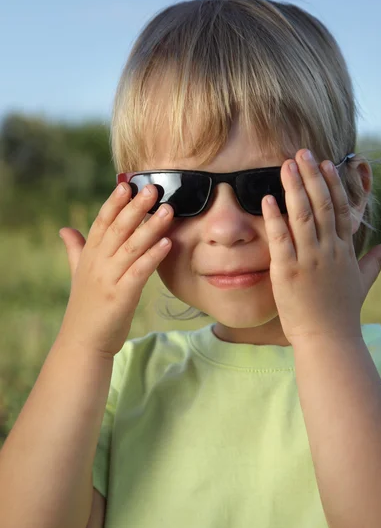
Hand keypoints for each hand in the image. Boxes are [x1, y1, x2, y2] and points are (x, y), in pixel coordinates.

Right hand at [58, 183, 173, 357]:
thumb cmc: (85, 306)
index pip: (101, 223)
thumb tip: (65, 229)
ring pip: (131, 247)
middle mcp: (98, 264)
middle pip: (118, 229)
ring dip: (150, 227)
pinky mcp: (122, 295)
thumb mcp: (77, 273)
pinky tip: (167, 243)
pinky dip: (153, 256)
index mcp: (89, 256)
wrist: (83, 342)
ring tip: (168, 210)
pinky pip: (139, 271)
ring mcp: (109, 279)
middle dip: (135, 208)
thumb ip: (75, 248)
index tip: (126, 185)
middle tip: (153, 189)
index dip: (114, 204)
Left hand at [261, 148, 380, 346]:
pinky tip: (268, 198)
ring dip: (293, 188)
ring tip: (285, 165)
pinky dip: (274, 217)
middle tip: (301, 153)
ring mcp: (309, 260)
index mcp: (344, 250)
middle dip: (311, 176)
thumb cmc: (342, 311)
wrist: (328, 340)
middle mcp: (328, 250)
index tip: (325, 164)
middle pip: (321, 205)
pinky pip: (281, 239)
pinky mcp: (288, 272)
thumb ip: (375, 261)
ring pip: (302, 216)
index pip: (339, 209)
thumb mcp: (362, 282)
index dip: (332, 184)